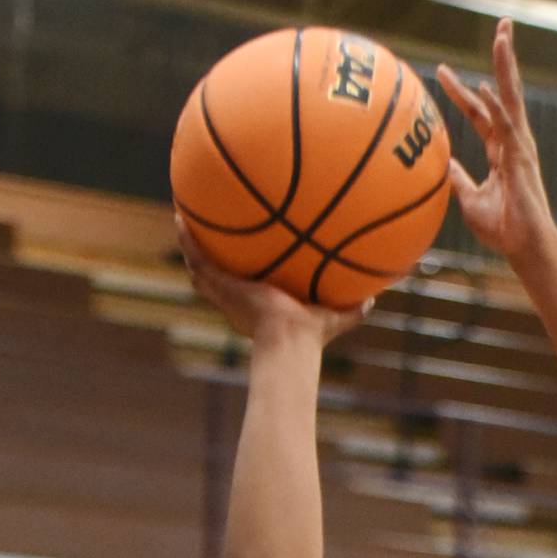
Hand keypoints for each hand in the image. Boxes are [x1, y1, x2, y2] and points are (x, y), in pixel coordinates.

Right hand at [175, 217, 371, 343]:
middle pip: (222, 271)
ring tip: (182, 217)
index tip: (248, 248)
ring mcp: (227, 292)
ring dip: (192, 243)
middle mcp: (242, 297)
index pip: (252, 281)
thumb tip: (376, 298)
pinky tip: (180, 217)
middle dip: (215, 251)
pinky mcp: (219, 286)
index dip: (246, 267)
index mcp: (264, 303)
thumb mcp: (338, 315)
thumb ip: (355, 307)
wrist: (290, 341)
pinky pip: (198, 260)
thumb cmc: (312, 336)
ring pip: (202, 265)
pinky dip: (187, 240)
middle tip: (209, 228)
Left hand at [437, 21, 556, 266]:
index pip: (478, 113)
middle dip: (503, 59)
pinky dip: (494, 106)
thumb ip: (459, 179)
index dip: (460, 92)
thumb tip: (445, 166)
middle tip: (502, 26)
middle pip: (504, 92)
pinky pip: (505, 127)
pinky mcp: (520, 159)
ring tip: (502, 35)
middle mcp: (512, 142)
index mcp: (500, 151)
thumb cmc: (502, 229)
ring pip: (510, 98)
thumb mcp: (470, 200)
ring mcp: (519, 148)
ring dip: (505, 66)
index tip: (439, 71)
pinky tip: (483, 86)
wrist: (524, 247)